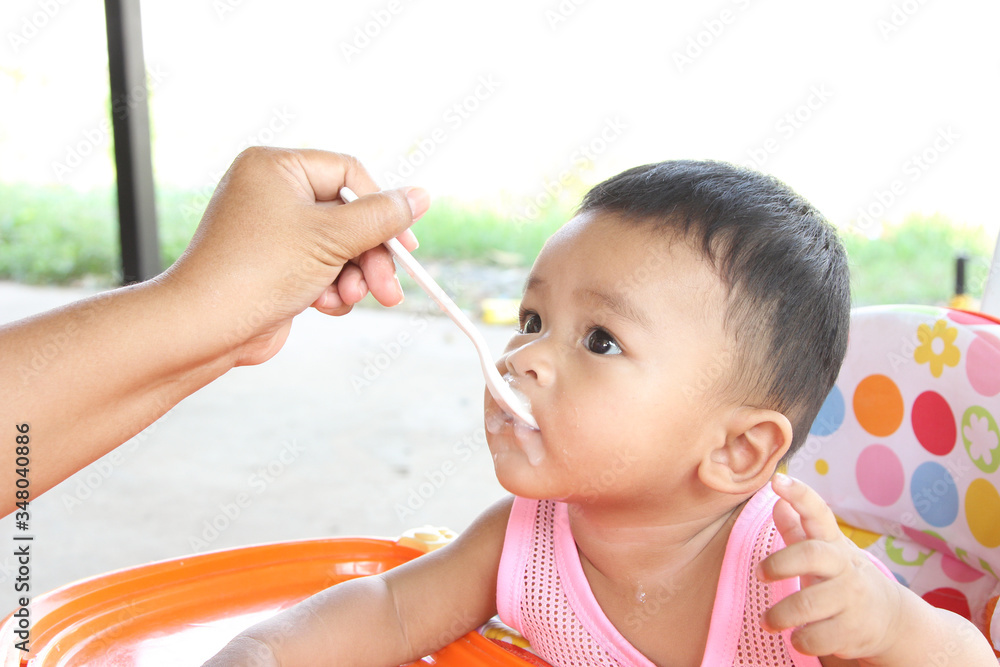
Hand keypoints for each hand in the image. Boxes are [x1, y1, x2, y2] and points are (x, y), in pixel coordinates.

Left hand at [161, 147, 429, 365]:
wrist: (206, 328)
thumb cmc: (258, 271)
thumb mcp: (332, 238)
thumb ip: (382, 217)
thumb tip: (420, 196)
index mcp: (276, 168)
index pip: (349, 174)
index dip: (382, 208)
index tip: (404, 245)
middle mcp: (271, 193)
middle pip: (348, 216)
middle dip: (370, 256)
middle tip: (389, 287)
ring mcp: (273, 231)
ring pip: (339, 247)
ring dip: (353, 276)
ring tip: (349, 299)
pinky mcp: (275, 265)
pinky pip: (322, 269)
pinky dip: (331, 289)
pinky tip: (324, 306)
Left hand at [757, 474, 901, 660]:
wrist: (892, 619)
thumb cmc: (843, 578)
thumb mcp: (824, 551)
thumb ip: (798, 529)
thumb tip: (776, 501)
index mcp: (833, 543)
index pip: (818, 512)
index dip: (799, 495)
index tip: (777, 480)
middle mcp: (844, 567)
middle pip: (810, 554)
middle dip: (779, 563)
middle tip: (760, 574)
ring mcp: (851, 599)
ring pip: (807, 604)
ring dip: (781, 615)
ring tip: (769, 620)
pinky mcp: (852, 631)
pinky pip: (816, 638)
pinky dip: (801, 640)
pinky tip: (797, 637)